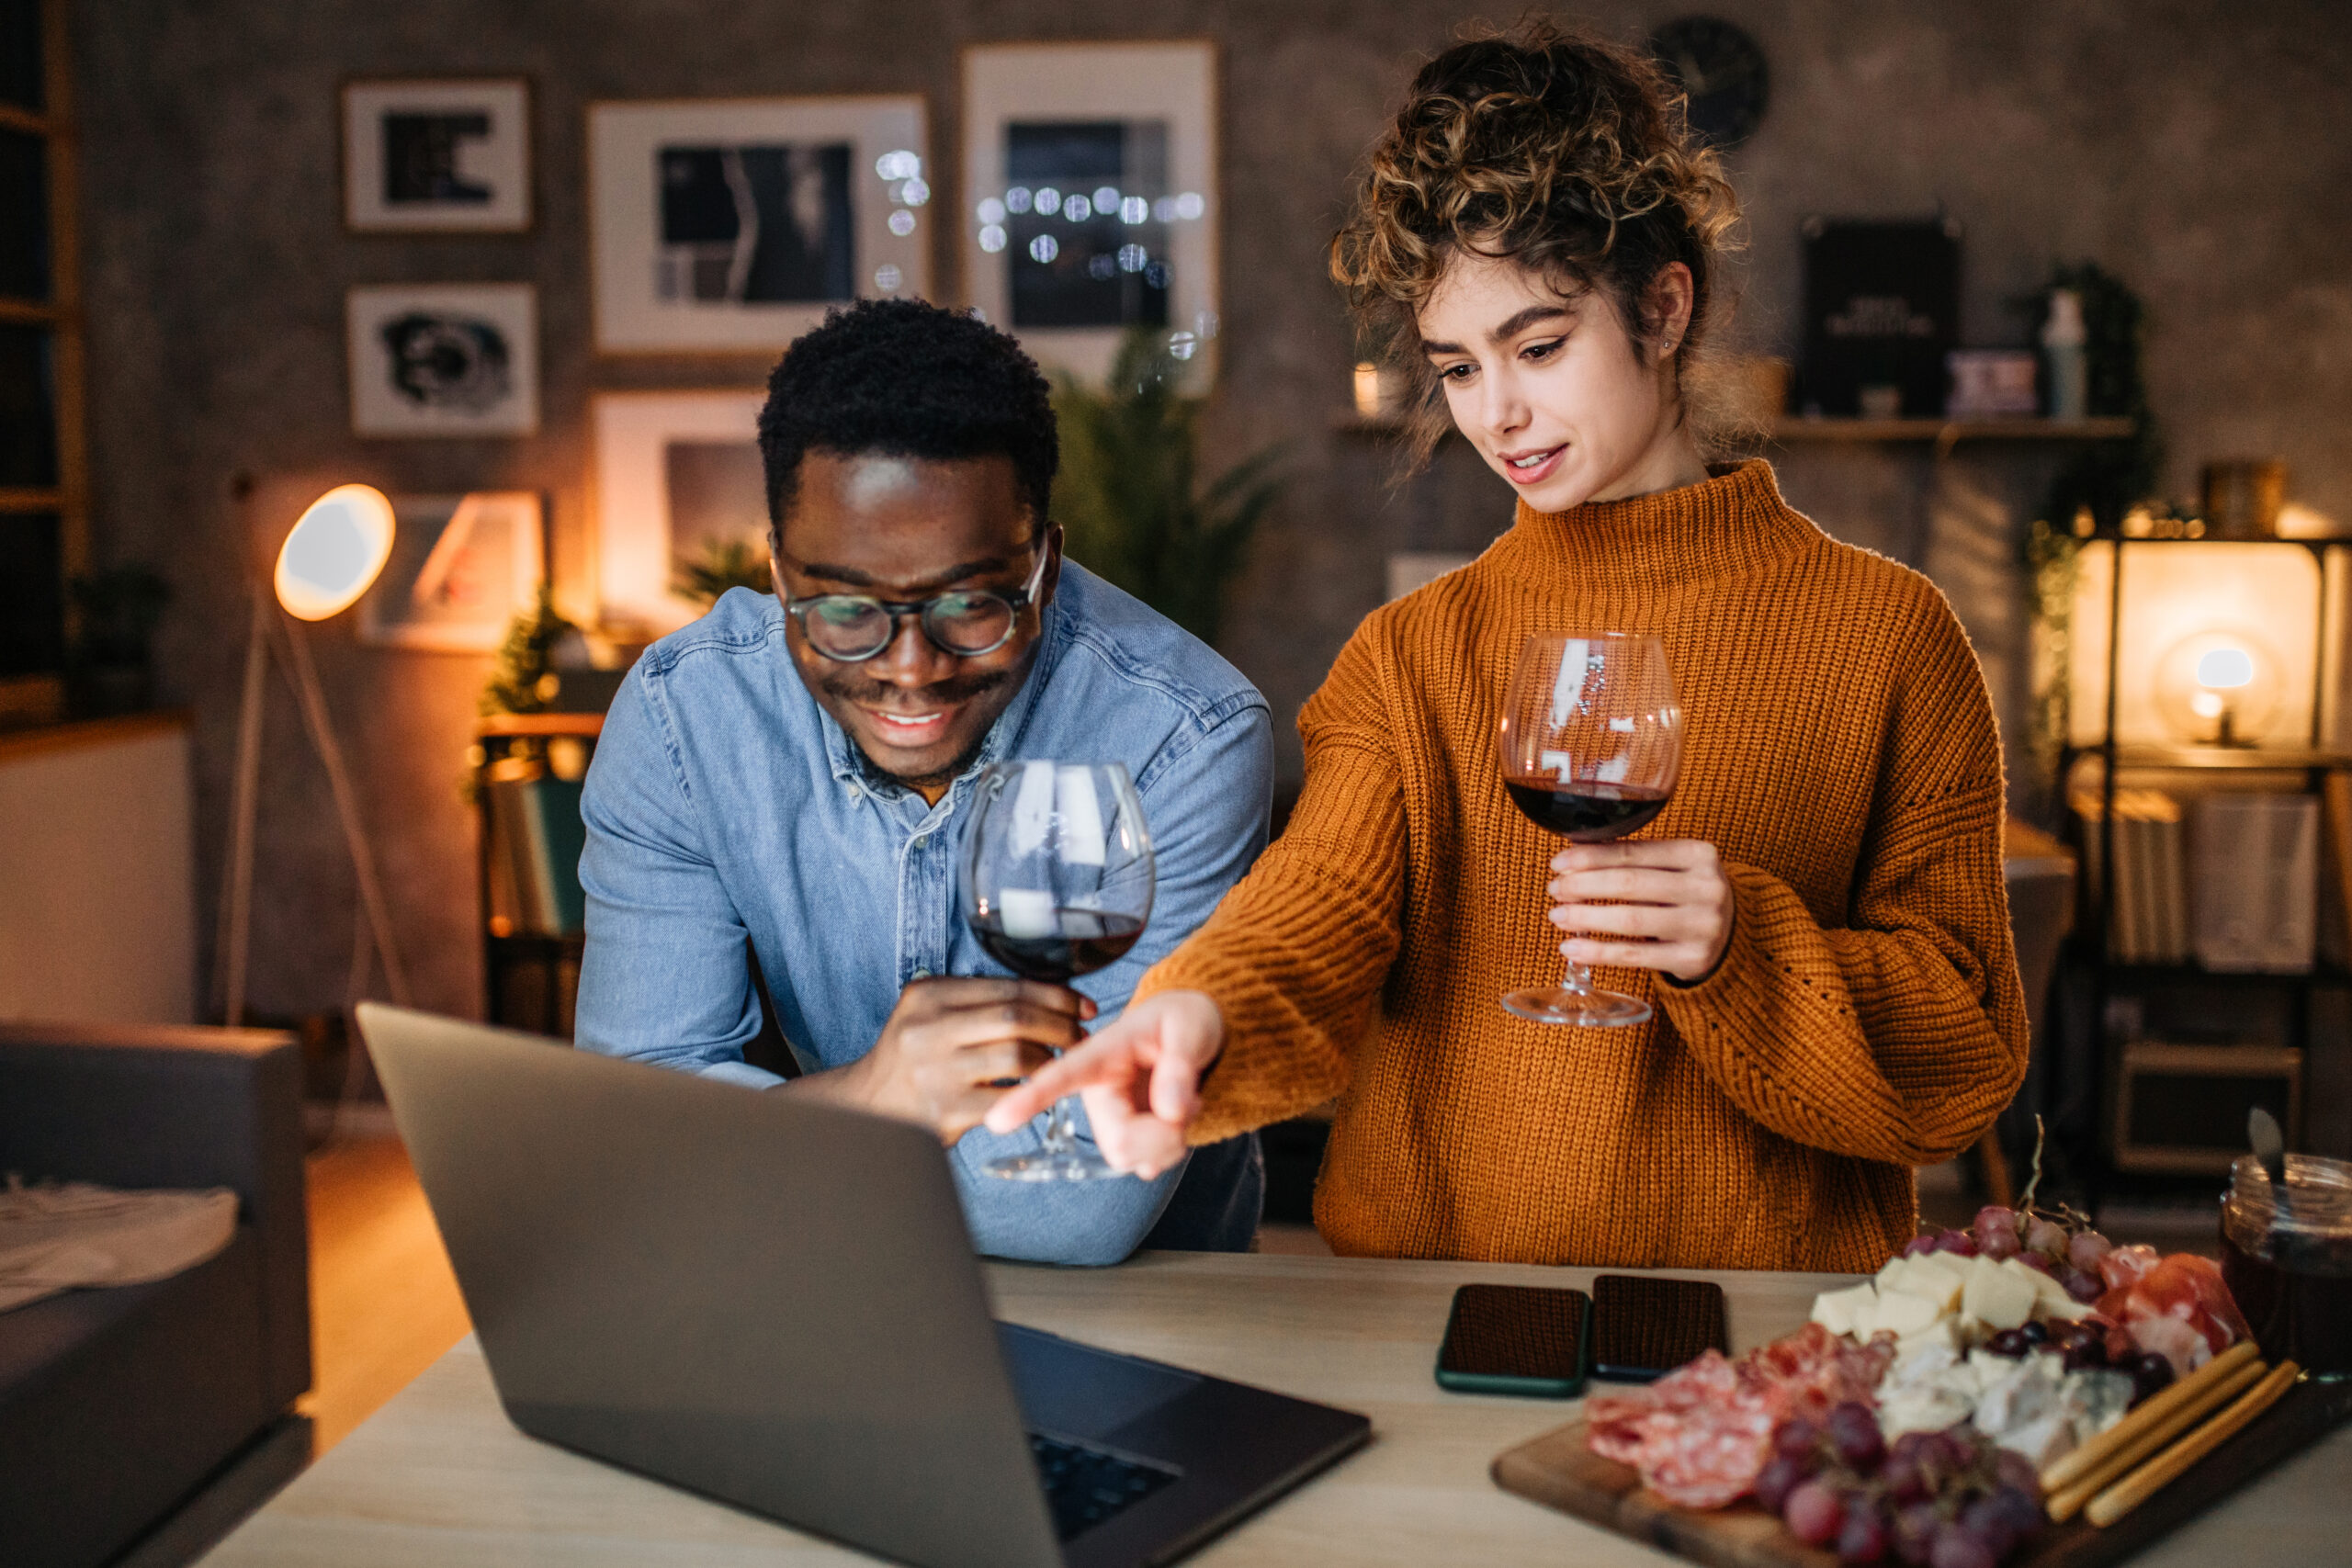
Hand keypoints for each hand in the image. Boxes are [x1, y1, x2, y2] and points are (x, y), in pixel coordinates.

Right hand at [821, 978, 1094, 1144]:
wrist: (865, 1107)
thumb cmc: (912, 1058)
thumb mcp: (931, 1013)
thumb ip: (978, 1001)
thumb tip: (1053, 997)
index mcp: (929, 995)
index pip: (1008, 986)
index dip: (1055, 995)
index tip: (1081, 1005)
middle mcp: (928, 1028)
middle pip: (1017, 1018)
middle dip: (1061, 1025)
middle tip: (1081, 1035)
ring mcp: (936, 1071)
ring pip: (1018, 1057)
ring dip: (1052, 1060)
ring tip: (1061, 1063)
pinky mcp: (945, 1111)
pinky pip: (1008, 1098)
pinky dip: (1032, 1093)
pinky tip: (1038, 1092)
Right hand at [983, 989, 1223, 1177]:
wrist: (1190, 1032)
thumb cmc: (1185, 1020)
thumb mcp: (1192, 1028)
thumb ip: (1181, 1065)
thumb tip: (1171, 1110)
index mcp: (1101, 1054)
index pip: (1060, 1076)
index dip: (1027, 1098)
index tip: (996, 1118)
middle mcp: (1096, 1091)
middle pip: (1120, 1142)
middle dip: (1164, 1134)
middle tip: (1187, 1102)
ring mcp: (1110, 1118)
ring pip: (1133, 1158)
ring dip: (1171, 1139)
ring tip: (1181, 1102)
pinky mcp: (1125, 1137)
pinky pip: (1146, 1163)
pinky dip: (1172, 1146)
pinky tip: (1175, 1118)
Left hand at [1549, 838, 1732, 982]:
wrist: (1730, 935)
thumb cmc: (1687, 895)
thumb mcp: (1674, 868)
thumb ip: (1634, 860)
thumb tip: (1573, 857)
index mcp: (1698, 853)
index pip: (1634, 852)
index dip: (1591, 857)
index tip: (1559, 864)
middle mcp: (1706, 887)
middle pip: (1630, 884)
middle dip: (1584, 886)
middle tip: (1555, 890)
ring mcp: (1702, 925)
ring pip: (1630, 920)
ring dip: (1586, 918)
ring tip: (1558, 916)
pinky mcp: (1693, 958)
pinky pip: (1635, 955)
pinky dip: (1598, 952)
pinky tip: (1572, 948)